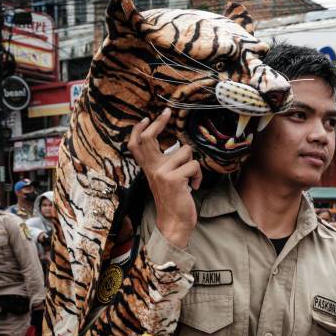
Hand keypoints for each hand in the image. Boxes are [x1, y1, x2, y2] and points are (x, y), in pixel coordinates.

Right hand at [128, 108, 201, 247]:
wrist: (174, 222)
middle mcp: (152, 169)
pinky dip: (198, 175)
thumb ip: (165, 164)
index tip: (146, 117)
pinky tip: (193, 187)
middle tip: (167, 113)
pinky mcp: (173, 178)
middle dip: (159, 122)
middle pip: (150, 138)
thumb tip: (177, 146)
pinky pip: (194, 165)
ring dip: (193, 165)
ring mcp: (161, 173)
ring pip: (185, 151)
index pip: (137, 146)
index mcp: (149, 169)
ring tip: (190, 179)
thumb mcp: (165, 180)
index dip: (139, 130)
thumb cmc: (174, 200)